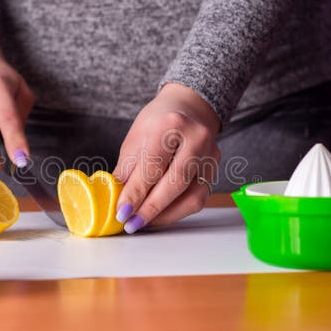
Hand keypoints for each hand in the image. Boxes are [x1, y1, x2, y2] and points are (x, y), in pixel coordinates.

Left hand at [112, 83, 220, 232]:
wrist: (188, 107)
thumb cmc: (158, 122)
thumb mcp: (135, 139)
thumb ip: (127, 170)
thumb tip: (115, 201)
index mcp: (172, 125)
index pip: (152, 167)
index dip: (135, 194)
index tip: (121, 213)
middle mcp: (197, 138)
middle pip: (175, 183)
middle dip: (150, 209)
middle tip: (131, 223)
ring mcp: (210, 154)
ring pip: (192, 197)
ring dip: (165, 215)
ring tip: (144, 222)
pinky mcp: (215, 169)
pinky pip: (198, 198)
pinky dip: (177, 211)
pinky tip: (160, 214)